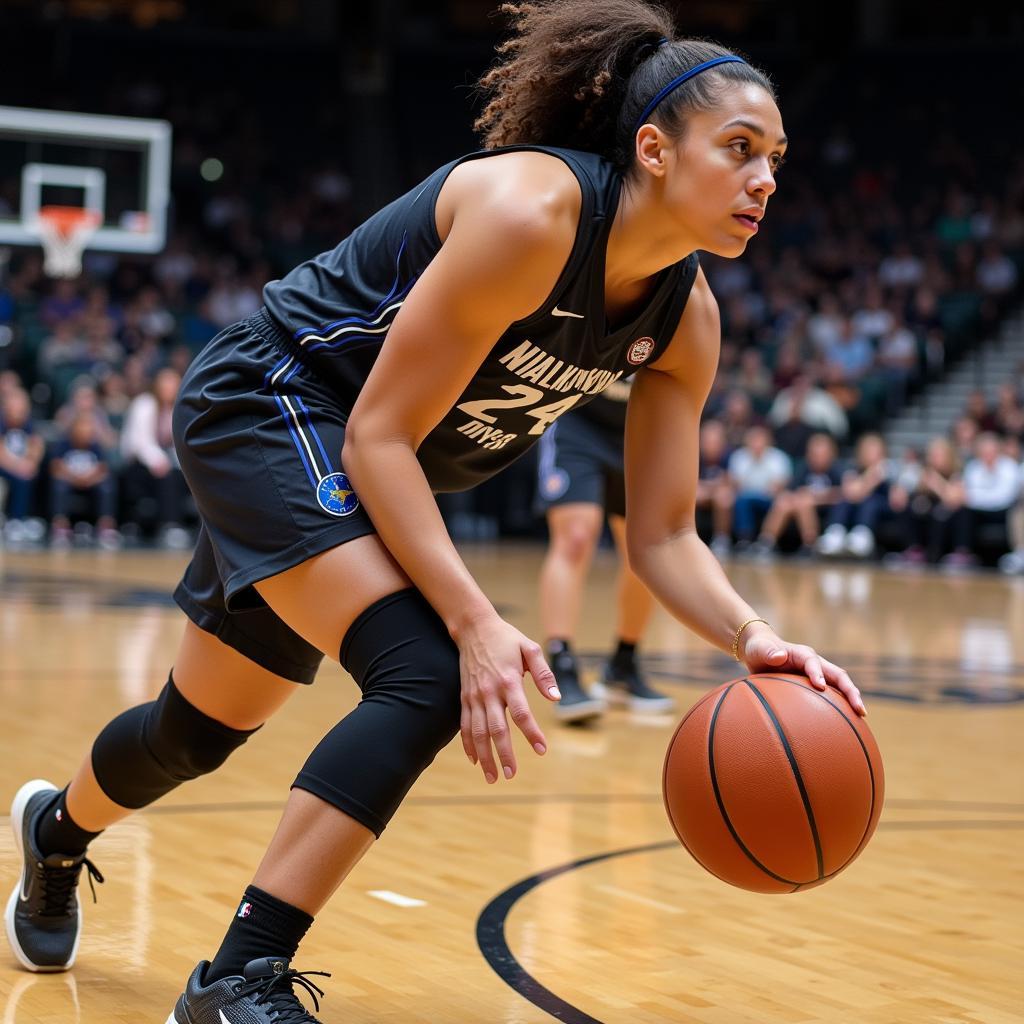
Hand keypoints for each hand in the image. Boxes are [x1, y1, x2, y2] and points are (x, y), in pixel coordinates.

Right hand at [455, 614, 560, 782]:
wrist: (474, 628)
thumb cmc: (506, 638)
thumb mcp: (530, 649)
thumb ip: (544, 674)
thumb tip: (556, 698)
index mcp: (508, 680)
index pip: (521, 713)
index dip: (531, 733)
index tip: (541, 750)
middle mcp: (489, 692)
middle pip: (496, 729)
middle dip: (503, 754)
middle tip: (511, 774)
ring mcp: (474, 696)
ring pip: (478, 732)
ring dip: (485, 756)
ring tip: (492, 776)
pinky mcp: (465, 697)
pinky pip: (464, 725)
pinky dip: (468, 744)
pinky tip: (475, 760)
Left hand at [740, 622, 865, 715]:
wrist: (762, 651)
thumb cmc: (760, 649)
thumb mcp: (760, 649)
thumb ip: (768, 651)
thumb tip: (779, 656)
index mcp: (803, 654)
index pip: (813, 662)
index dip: (818, 673)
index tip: (820, 687)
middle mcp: (816, 663)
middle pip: (838, 676)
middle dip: (850, 691)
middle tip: (859, 709)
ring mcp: (819, 674)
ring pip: (839, 686)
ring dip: (851, 700)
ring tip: (861, 718)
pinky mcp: (815, 685)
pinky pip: (831, 696)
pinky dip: (840, 707)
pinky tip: (845, 724)